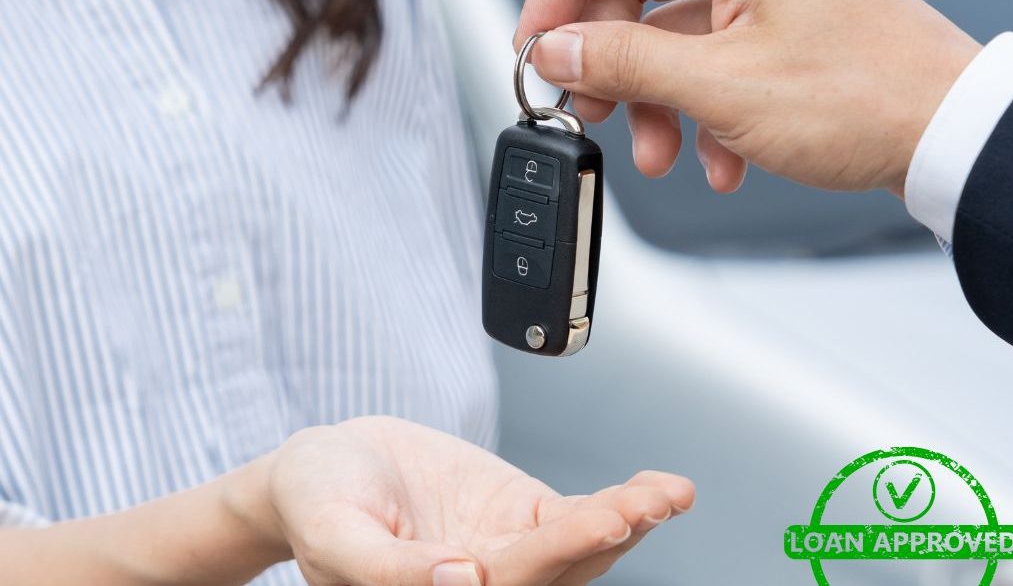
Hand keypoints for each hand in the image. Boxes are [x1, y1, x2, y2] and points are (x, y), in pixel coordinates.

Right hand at [235, 416, 694, 585]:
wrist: (325, 466)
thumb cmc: (315, 501)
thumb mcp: (333, 534)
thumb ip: (389, 570)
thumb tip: (462, 580)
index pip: (511, 583)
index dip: (561, 551)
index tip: (606, 517)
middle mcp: (482, 582)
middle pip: (561, 569)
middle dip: (611, 533)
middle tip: (651, 503)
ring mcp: (508, 549)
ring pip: (580, 546)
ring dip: (629, 519)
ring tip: (670, 493)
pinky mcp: (522, 515)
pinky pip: (578, 514)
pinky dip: (620, 502)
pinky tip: (658, 489)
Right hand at [517, 0, 980, 194]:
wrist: (945, 138)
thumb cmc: (866, 97)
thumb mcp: (720, 85)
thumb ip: (624, 62)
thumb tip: (557, 49)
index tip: (539, 43)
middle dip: (605, 57)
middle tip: (585, 101)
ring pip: (668, 35)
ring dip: (651, 100)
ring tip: (654, 149)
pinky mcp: (774, 36)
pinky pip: (706, 63)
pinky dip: (695, 113)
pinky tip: (712, 157)